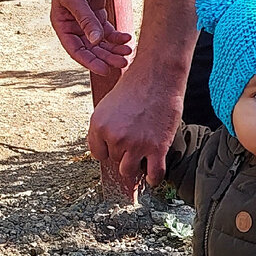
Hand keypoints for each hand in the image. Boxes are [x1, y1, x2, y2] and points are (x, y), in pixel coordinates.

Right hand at [50, 0, 132, 75]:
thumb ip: (86, 20)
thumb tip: (96, 41)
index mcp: (63, 27)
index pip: (76, 51)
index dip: (90, 62)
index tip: (104, 70)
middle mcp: (74, 29)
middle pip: (92, 50)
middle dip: (107, 57)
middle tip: (123, 63)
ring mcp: (87, 25)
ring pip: (102, 44)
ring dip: (115, 49)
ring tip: (129, 53)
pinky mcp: (98, 18)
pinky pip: (109, 33)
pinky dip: (118, 37)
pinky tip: (128, 39)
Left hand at [87, 67, 184, 185]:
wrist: (158, 76)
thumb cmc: (136, 85)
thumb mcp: (109, 104)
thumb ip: (106, 126)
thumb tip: (110, 147)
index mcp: (99, 124)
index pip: (97, 153)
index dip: (108, 150)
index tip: (116, 148)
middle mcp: (115, 136)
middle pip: (115, 160)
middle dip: (124, 153)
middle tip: (135, 141)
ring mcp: (136, 144)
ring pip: (129, 170)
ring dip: (135, 166)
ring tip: (142, 160)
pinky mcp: (156, 148)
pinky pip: (154, 174)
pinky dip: (153, 179)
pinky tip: (152, 177)